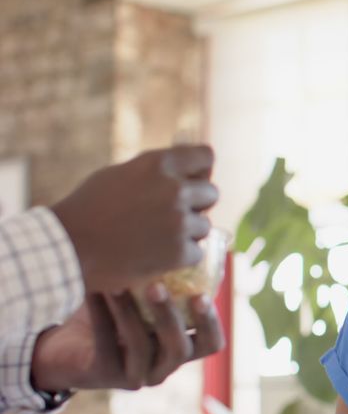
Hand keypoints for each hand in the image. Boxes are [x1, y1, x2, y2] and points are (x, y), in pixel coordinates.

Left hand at [30, 284, 224, 391]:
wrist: (67, 340)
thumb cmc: (115, 312)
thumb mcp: (144, 298)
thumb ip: (168, 282)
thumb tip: (191, 239)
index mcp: (181, 348)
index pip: (211, 343)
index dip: (210, 323)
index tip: (200, 295)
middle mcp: (163, 367)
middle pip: (179, 348)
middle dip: (169, 316)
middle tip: (157, 286)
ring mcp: (134, 375)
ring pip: (141, 346)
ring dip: (130, 312)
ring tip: (118, 283)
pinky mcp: (103, 374)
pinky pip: (106, 344)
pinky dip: (102, 315)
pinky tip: (95, 290)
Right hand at [51, 145, 218, 292]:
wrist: (70, 248)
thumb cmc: (88, 208)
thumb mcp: (121, 174)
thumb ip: (156, 171)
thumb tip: (187, 169)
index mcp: (159, 164)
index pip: (206, 156)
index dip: (201, 171)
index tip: (192, 182)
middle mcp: (175, 190)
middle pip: (211, 194)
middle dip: (196, 205)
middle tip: (170, 216)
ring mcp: (179, 221)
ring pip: (204, 226)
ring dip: (187, 233)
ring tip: (155, 237)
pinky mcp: (180, 251)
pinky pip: (196, 252)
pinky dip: (181, 257)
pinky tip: (156, 255)